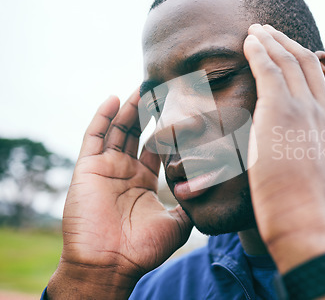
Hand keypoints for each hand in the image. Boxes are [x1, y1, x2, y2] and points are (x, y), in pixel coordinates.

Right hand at [47, 91, 191, 298]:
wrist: (111, 264)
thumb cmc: (144, 248)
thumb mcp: (178, 223)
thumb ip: (190, 203)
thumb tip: (208, 187)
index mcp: (145, 181)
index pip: (157, 147)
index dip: (168, 129)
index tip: (182, 110)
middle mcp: (126, 171)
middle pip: (137, 133)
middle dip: (149, 113)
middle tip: (163, 90)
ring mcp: (105, 168)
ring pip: (117, 130)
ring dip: (129, 109)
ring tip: (143, 88)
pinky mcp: (87, 168)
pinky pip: (93, 136)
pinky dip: (102, 116)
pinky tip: (114, 98)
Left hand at [243, 24, 324, 272]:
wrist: (310, 222)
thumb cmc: (312, 210)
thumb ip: (324, 156)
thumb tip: (323, 151)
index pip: (318, 82)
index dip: (302, 62)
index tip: (288, 53)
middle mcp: (323, 111)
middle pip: (306, 64)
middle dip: (286, 44)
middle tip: (270, 33)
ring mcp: (304, 109)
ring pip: (288, 61)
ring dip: (270, 41)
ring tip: (256, 30)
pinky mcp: (281, 111)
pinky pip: (269, 70)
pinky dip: (259, 52)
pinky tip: (248, 42)